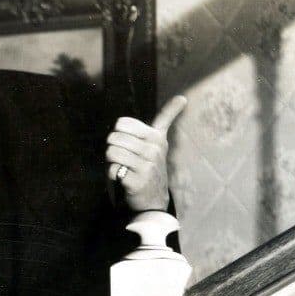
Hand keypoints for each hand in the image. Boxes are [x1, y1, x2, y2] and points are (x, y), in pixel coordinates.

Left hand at [106, 95, 187, 212]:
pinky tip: (124, 177)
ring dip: (112, 161)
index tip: (128, 139)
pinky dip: (113, 174)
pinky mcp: (137, 181)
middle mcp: (153, 149)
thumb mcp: (159, 141)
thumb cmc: (151, 164)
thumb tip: (183, 97)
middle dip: (113, 147)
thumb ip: (166, 118)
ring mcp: (146, 165)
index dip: (118, 131)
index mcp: (156, 136)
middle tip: (124, 157)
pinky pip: (112, 170)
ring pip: (111, 153)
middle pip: (114, 137)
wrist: (154, 198)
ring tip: (123, 166)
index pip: (123, 123)